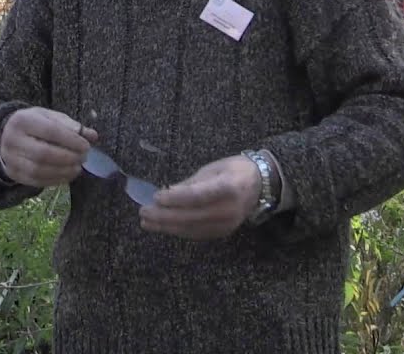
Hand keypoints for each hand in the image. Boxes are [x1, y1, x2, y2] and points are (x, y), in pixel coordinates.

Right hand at [0, 107, 97, 187]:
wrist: (5, 136)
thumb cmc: (33, 125)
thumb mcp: (49, 117)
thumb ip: (70, 125)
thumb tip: (92, 135)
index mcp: (22, 120)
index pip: (50, 131)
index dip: (71, 140)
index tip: (86, 146)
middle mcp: (12, 140)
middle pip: (44, 153)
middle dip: (68, 158)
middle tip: (83, 158)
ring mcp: (11, 159)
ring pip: (39, 170)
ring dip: (63, 171)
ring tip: (78, 167)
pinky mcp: (13, 173)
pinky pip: (36, 181)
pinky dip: (56, 180)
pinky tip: (68, 175)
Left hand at [139, 155, 261, 239]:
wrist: (260, 185)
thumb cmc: (233, 171)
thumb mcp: (212, 168)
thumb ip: (190, 183)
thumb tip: (166, 194)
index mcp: (229, 187)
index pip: (197, 196)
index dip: (175, 198)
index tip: (156, 196)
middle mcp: (229, 209)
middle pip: (191, 216)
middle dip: (164, 215)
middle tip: (144, 212)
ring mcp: (227, 224)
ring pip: (191, 229)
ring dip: (166, 227)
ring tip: (147, 222)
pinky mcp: (223, 233)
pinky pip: (196, 234)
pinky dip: (178, 231)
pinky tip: (163, 227)